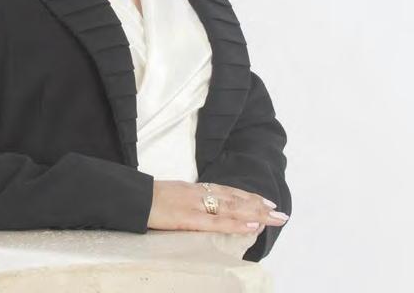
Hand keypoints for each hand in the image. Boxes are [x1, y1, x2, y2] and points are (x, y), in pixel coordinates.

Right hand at [147, 180, 289, 234]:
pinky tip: (252, 225)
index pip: (227, 191)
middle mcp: (199, 193)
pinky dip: (237, 223)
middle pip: (235, 198)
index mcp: (194, 188)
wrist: (132, 197)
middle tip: (280, 213)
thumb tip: (201, 205)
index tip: (265, 201)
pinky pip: (217, 222)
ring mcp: (195, 204)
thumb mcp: (171, 194)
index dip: (247, 196)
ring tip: (274, 218)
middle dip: (259, 206)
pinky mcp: (189, 218)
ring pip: (232, 208)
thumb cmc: (148, 198)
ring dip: (256, 213)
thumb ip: (188, 199)